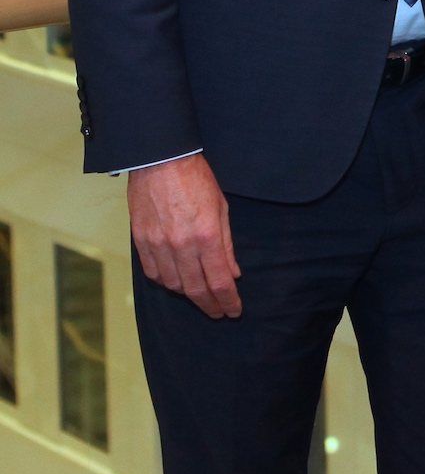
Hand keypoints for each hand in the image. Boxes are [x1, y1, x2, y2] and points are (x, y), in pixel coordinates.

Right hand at [128, 154, 241, 318]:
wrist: (160, 160)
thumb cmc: (196, 179)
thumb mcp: (222, 208)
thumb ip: (226, 245)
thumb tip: (233, 274)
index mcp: (206, 235)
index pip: (219, 281)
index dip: (228, 300)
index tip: (234, 311)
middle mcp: (181, 245)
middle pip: (195, 289)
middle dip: (209, 305)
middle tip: (219, 312)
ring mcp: (157, 244)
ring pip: (172, 285)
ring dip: (188, 295)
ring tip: (200, 296)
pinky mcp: (140, 241)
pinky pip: (152, 273)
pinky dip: (166, 282)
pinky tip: (176, 281)